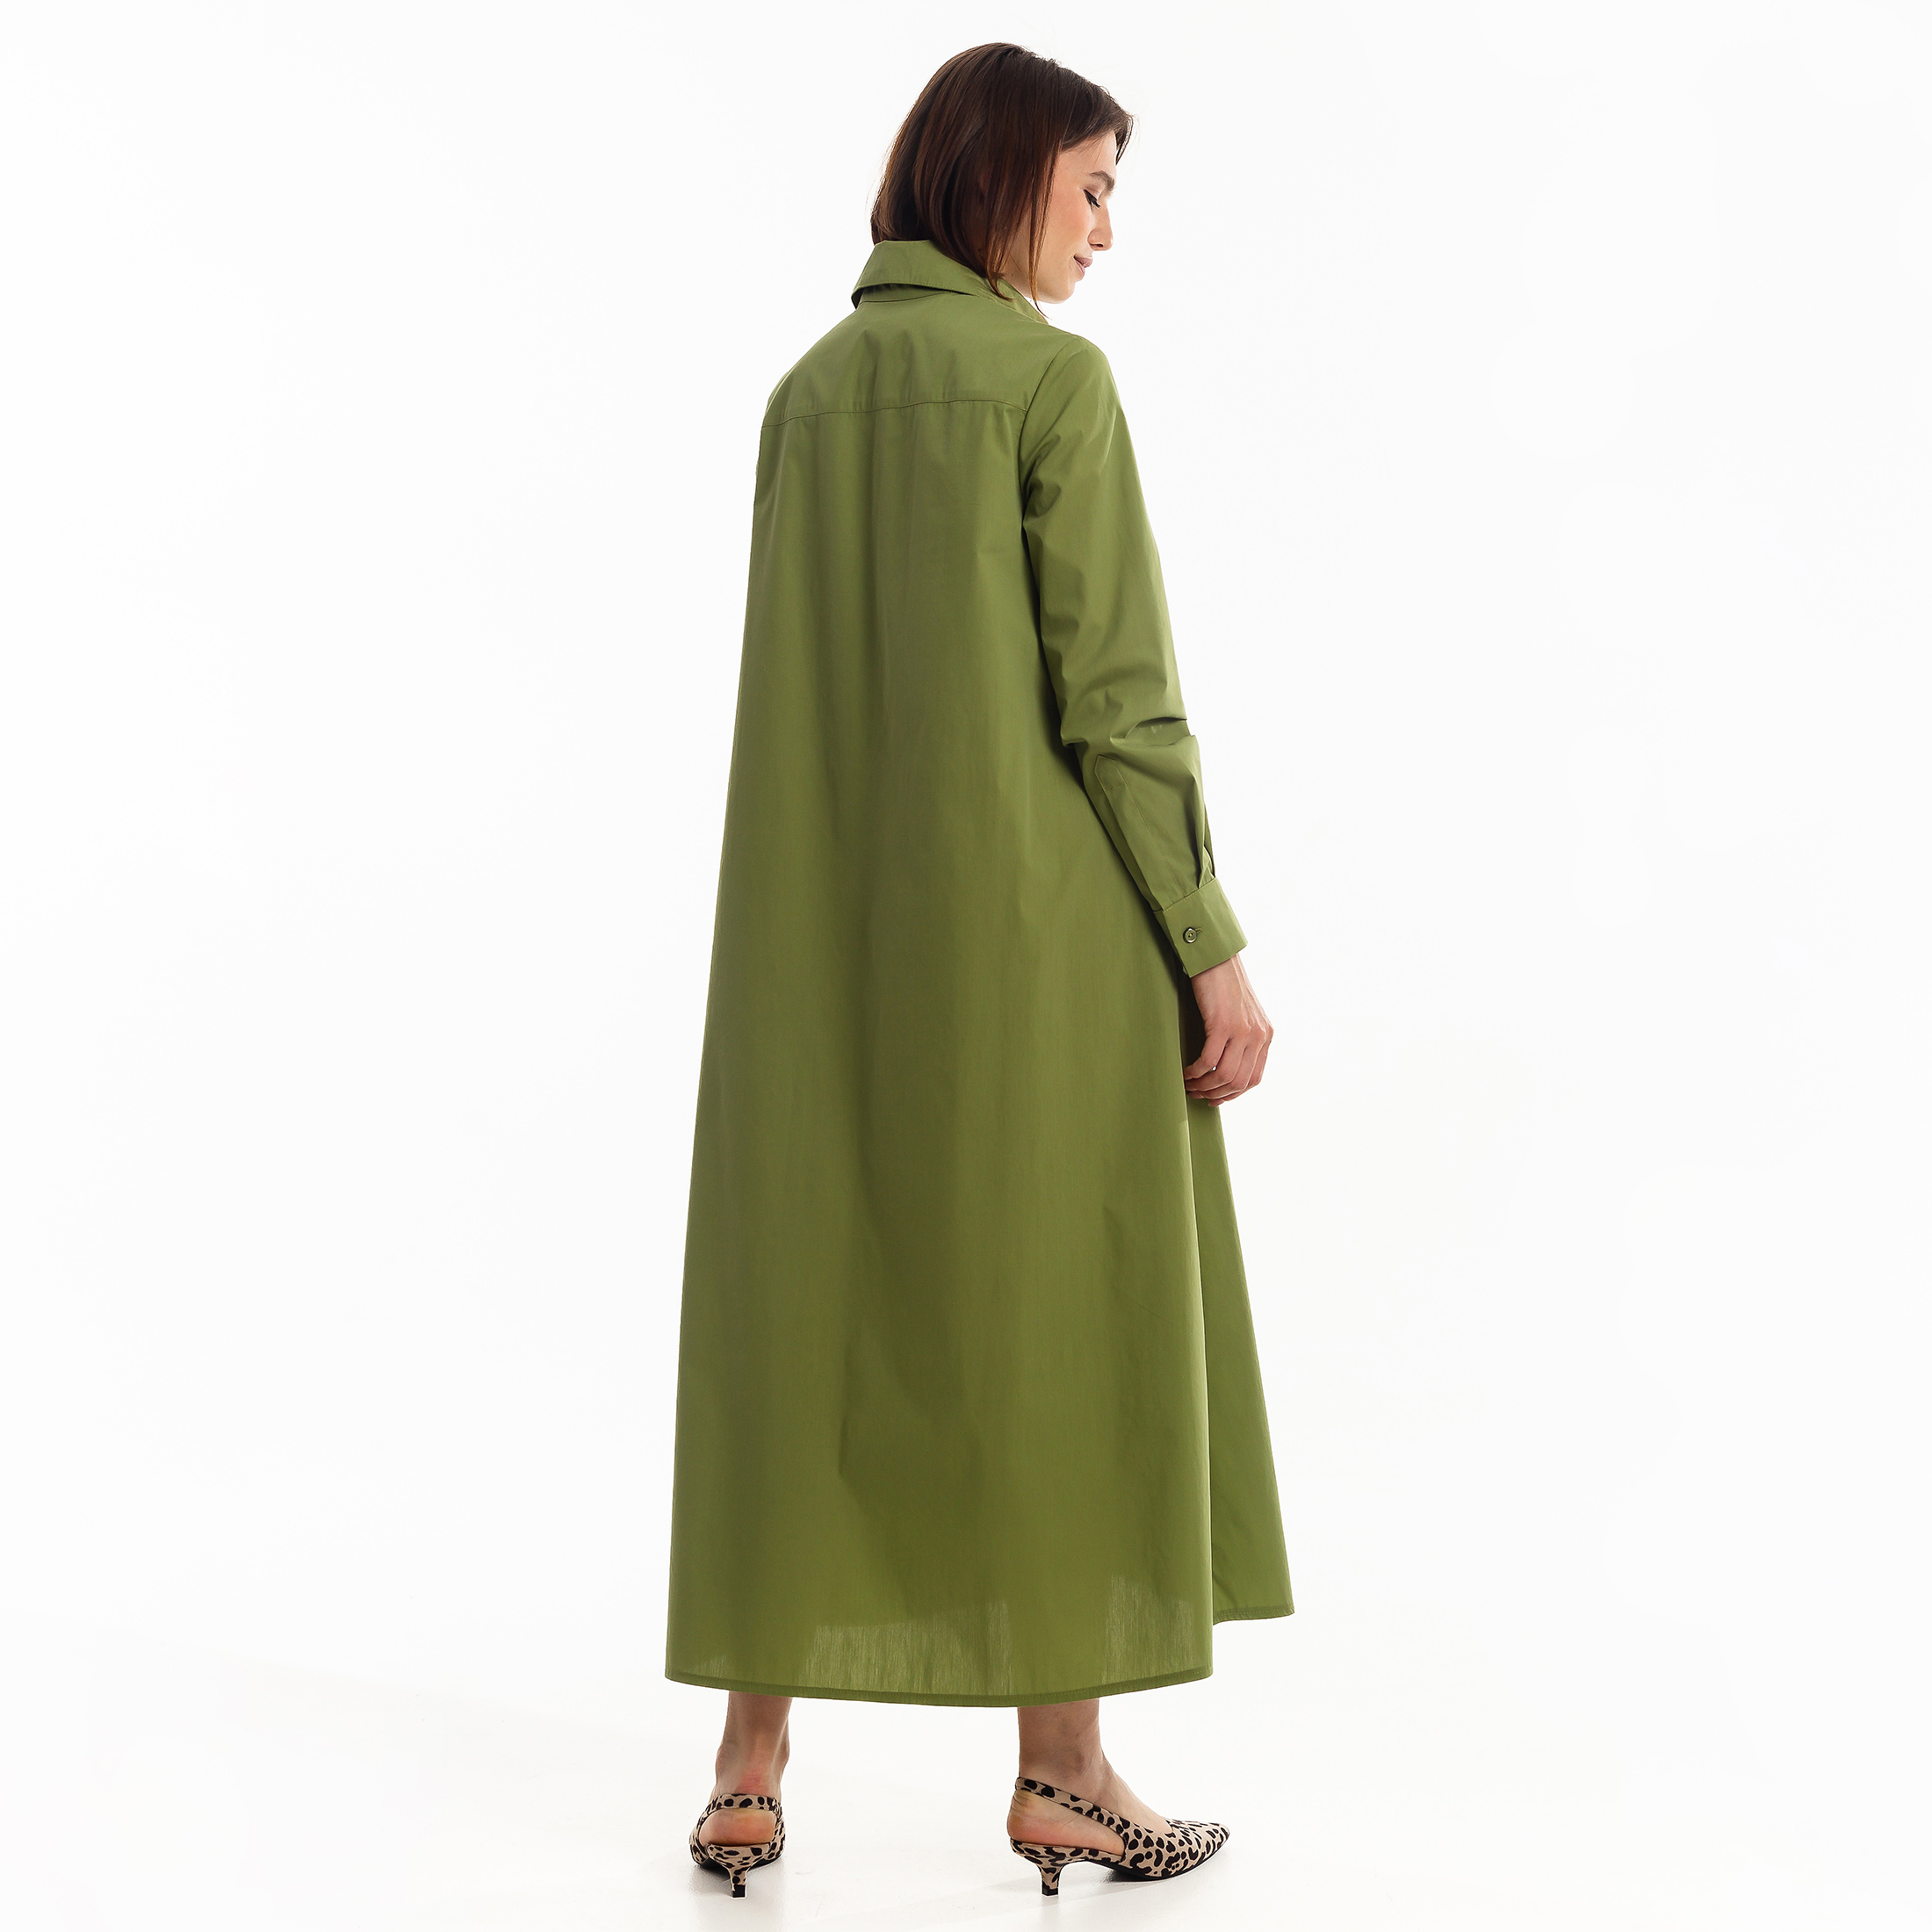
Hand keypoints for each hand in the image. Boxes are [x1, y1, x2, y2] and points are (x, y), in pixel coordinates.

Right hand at [1182, 952, 1271, 1105]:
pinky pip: (1208, 1061)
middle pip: (1239, 1082)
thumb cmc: (1223, 985)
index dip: (1233, 1094)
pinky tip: (1186, 1072)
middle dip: (1215, 1094)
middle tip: (1197, 1094)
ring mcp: (1243, 1031)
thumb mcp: (1243, 1014)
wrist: (1216, 958)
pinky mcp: (1223, 1025)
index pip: (1254, 1078)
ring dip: (1203, 1086)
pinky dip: (1195, 1072)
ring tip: (1188, 1085)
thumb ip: (1242, 1037)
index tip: (1215, 1098)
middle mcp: (1259, 1035)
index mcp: (1266, 1035)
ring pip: (1224, 1075)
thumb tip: (1226, 1065)